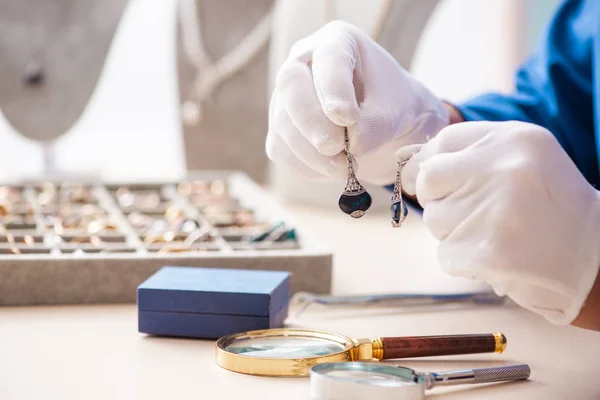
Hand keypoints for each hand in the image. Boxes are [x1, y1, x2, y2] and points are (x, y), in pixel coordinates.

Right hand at [266, 20, 448, 184]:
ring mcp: (287, 96)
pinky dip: (307, 166)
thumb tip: (338, 147)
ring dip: (313, 153)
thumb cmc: (393, 109)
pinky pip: (282, 149)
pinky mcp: (282, 129)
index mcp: (338, 41)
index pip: (327, 56)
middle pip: (291, 84)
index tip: (347, 117)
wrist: (388, 129)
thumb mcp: (394, 114)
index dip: (333, 86)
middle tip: (334, 147)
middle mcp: (305, 61)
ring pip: (283, 123)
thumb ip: (370, 127)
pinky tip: (333, 169)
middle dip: (311, 121)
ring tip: (346, 167)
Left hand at [399, 121, 599, 324]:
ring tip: (494, 234)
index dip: (430, 165)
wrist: (597, 260)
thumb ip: (470, 154)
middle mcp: (504, 167)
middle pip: (428, 180)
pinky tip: (495, 258)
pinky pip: (444, 255)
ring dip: (454, 233)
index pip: (441, 142)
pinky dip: (463, 262)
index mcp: (513, 139)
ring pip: (434, 219)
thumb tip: (407, 159)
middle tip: (472, 212)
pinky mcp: (488, 250)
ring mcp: (495, 209)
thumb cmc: (551, 209)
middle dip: (439, 200)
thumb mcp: (523, 161)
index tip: (434, 182)